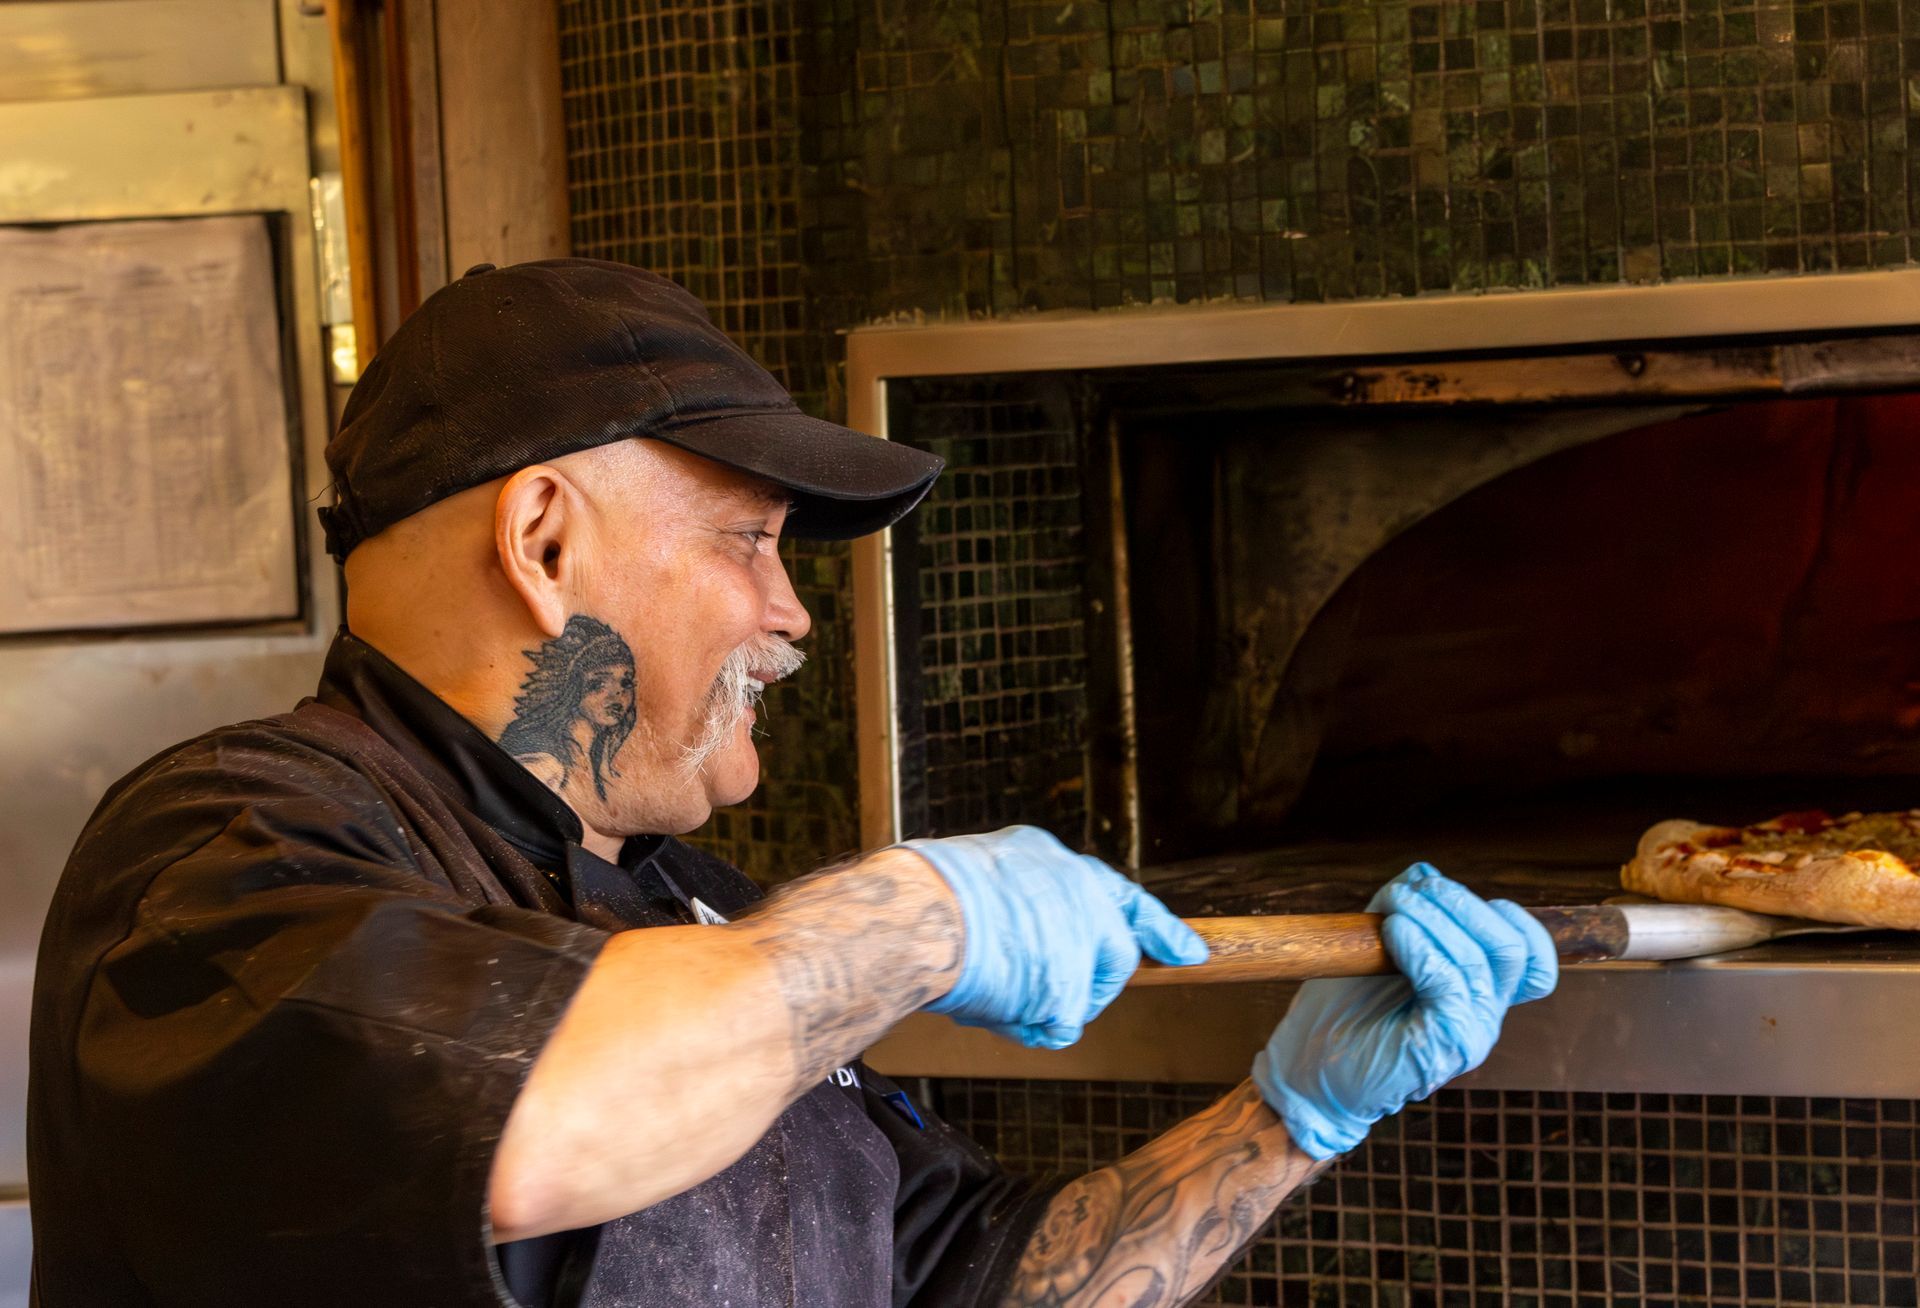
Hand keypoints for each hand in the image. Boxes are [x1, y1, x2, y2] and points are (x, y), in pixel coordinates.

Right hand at [901, 826, 1208, 1048]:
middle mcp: (1076, 887)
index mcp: (1046, 856)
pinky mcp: (1071, 984)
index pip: (1115, 892)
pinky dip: (1028, 1027)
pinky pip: (1059, 1026)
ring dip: (1043, 1003)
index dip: (1154, 927)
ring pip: (1081, 994)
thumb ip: (1015, 908)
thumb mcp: (975, 883)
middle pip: (1112, 950)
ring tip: (991, 988)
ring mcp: (1081, 936)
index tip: (1189, 951)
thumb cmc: (922, 902)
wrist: (914, 916)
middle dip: (1091, 983)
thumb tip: (1022, 950)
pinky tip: (996, 1008)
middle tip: (1047, 994)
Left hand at [1252, 864, 1556, 1159]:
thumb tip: (1424, 872)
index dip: (1511, 918)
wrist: (1308, 1069)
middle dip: (1461, 902)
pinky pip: (1449, 984)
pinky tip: (1393, 932)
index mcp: (1478, 992)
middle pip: (1511, 947)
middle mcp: (1483, 1014)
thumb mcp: (1377, 947)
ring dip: (1432, 917)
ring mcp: (1470, 1034)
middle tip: (1411, 891)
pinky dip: (1422, 948)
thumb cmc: (1341, 1012)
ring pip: (1479, 959)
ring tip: (1392, 907)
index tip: (1456, 895)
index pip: (1532, 955)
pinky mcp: (1445, 1045)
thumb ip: (1408, 913)